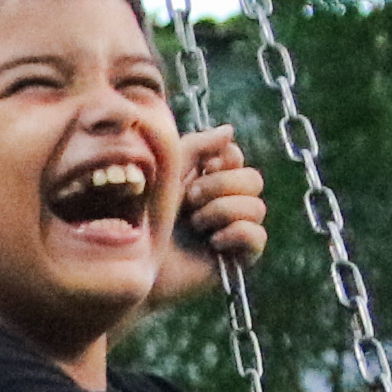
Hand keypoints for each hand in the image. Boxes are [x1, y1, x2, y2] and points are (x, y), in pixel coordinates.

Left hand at [151, 128, 268, 299]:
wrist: (132, 261)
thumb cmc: (142, 215)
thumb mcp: (168, 171)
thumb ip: (197, 146)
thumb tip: (230, 130)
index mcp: (206, 180)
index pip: (236, 158)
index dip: (224, 159)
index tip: (202, 168)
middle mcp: (224, 202)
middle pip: (254, 179)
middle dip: (221, 186)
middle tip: (190, 200)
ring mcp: (232, 230)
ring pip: (257, 207)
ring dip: (222, 211)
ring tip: (195, 224)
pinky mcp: (236, 257)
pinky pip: (259, 236)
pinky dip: (236, 233)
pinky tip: (212, 242)